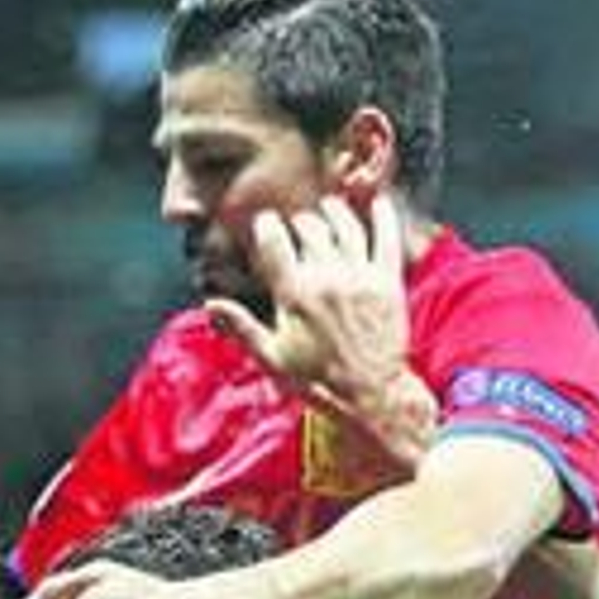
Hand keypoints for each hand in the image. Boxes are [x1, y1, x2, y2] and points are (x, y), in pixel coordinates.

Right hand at [208, 196, 406, 408]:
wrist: (369, 395)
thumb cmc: (318, 382)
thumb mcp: (272, 359)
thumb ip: (242, 327)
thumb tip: (211, 304)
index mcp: (294, 295)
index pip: (274, 242)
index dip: (267, 226)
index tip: (265, 224)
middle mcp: (327, 278)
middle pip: (310, 227)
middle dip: (300, 221)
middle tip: (297, 226)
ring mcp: (360, 277)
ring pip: (346, 225)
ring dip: (334, 212)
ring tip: (328, 210)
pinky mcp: (388, 281)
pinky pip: (387, 237)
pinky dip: (382, 216)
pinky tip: (376, 203)